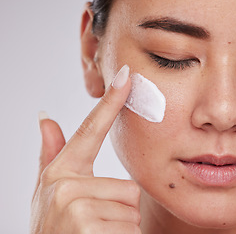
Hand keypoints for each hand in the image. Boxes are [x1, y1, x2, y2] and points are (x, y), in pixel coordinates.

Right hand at [31, 66, 141, 233]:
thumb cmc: (54, 227)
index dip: (110, 102)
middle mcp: (65, 185)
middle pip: (128, 188)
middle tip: (96, 222)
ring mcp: (75, 207)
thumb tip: (46, 118)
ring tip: (96, 233)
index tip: (127, 76)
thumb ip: (50, 154)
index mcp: (62, 172)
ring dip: (121, 227)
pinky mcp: (88, 228)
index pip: (90, 129)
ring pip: (131, 209)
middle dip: (120, 210)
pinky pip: (131, 229)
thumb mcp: (49, 191)